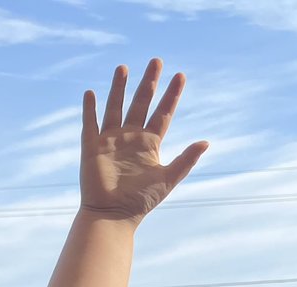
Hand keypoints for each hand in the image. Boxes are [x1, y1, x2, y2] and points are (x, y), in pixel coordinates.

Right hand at [80, 58, 207, 223]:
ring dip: (119, 88)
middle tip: (156, 61)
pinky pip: (90, 124)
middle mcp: (130, 139)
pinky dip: (90, 109)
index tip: (180, 76)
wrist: (112, 216)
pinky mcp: (92, 149)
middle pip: (141, 104)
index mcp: (149, 144)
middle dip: (148, 83)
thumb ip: (186, 160)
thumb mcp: (168, 179)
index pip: (162, 113)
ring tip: (123, 68)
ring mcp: (110, 142)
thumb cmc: (140, 202)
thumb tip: (206, 142)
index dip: (171, 95)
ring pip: (116, 108)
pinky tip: (91, 93)